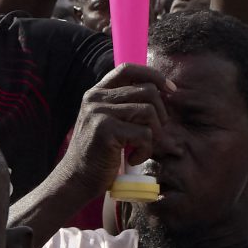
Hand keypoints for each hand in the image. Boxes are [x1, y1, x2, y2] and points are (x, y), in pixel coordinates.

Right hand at [53, 64, 169, 204]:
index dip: (154, 75)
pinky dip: (146, 150)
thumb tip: (163, 93)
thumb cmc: (98, 153)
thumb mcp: (108, 121)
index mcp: (96, 92)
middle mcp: (96, 98)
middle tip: (155, 133)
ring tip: (143, 147)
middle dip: (161, 113)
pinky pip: (144, 133)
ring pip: (148, 111)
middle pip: (147, 91)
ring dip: (155, 134)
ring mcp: (99, 112)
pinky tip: (134, 159)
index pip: (128, 68)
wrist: (76, 179)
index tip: (170, 90)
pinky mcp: (105, 130)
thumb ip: (125, 105)